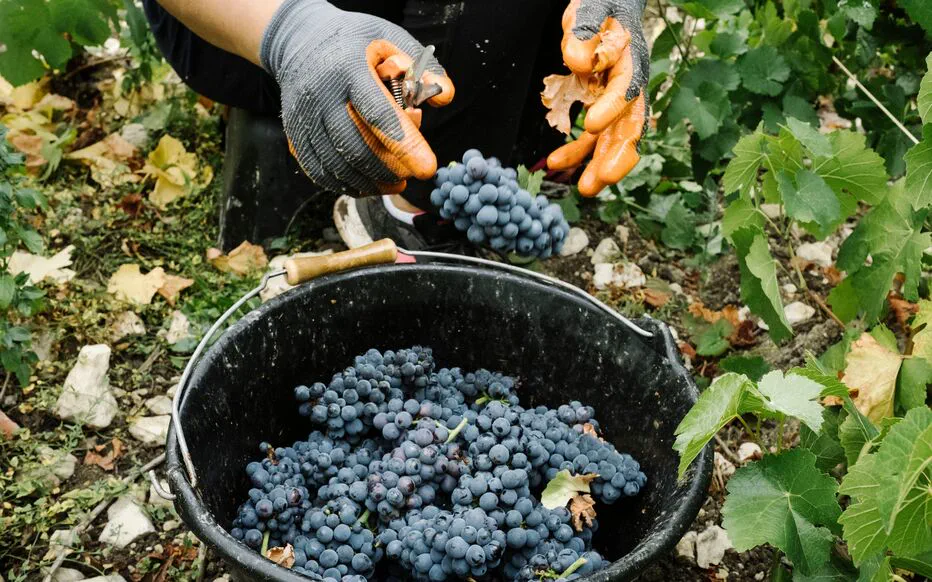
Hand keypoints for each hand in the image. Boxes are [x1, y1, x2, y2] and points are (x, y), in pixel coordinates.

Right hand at [261, 0, 454, 195]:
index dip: (404, 145)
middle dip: (388, 171)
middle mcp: (321, 94)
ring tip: (393, 183)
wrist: (300, 40)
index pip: (378, 113)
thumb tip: (445, 96)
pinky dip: (345, 184)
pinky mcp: (293, 133)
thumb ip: (424, 67)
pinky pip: (319, 171)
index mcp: (348, 68)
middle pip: (355, 147)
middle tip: (410, 178)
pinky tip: (366, 183)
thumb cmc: (354, 42)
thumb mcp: (391, 39)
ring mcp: (303, 117)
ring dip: (369, 183)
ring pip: (336, 165)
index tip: (426, 168)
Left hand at [546, 0, 648, 196]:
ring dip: (599, 164)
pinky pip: (591, 134)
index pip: (626, 87)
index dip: (612, 107)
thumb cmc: (603, 4)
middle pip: (630, 124)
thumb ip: (586, 31)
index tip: (592, 125)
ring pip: (612, 138)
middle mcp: (630, 85)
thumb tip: (578, 61)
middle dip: (616, 154)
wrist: (610, 6)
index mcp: (631, 59)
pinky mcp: (602, 107)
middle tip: (602, 179)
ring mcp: (617, 100)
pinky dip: (575, 149)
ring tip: (585, 189)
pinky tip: (555, 163)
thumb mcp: (593, 7)